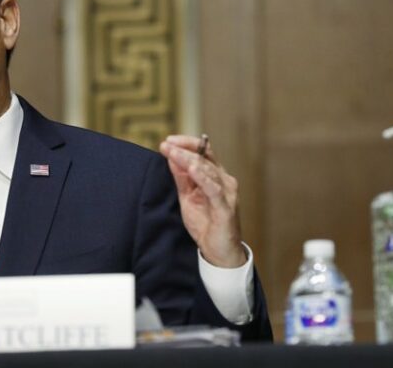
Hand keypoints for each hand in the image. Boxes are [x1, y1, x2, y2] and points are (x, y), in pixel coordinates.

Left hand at [159, 135, 246, 267]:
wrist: (218, 251)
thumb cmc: (205, 223)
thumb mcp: (188, 197)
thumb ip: (181, 178)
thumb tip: (171, 157)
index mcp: (215, 176)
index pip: (203, 152)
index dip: (186, 144)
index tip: (168, 141)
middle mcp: (224, 181)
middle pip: (203, 159)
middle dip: (182, 150)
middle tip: (165, 145)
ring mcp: (227, 193)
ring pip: (208, 171)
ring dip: (189, 160)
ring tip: (174, 152)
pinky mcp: (225, 208)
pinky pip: (214, 189)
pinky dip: (203, 178)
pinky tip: (192, 169)